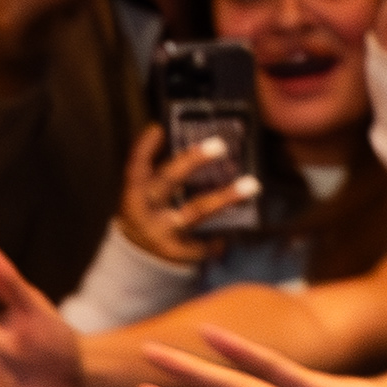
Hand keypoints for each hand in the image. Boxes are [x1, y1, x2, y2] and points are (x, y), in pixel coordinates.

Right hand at [118, 122, 255, 264]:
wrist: (138, 259)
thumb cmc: (148, 214)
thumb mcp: (145, 194)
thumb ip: (161, 172)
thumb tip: (186, 139)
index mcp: (134, 192)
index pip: (136, 166)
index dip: (144, 148)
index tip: (159, 128)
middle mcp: (145, 210)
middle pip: (169, 180)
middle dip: (193, 161)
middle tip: (220, 145)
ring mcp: (162, 231)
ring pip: (197, 211)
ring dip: (226, 197)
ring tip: (253, 185)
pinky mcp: (178, 252)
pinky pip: (207, 239)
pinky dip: (219, 236)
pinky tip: (226, 236)